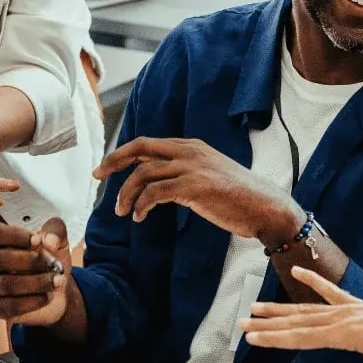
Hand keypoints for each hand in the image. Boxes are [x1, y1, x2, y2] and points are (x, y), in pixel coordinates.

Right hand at [0, 218, 72, 325]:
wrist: (56, 289)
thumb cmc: (51, 259)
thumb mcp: (58, 240)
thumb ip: (56, 230)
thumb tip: (50, 240)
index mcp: (0, 241)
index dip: (15, 236)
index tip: (38, 240)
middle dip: (29, 261)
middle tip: (51, 264)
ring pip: (6, 284)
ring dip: (36, 282)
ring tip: (57, 281)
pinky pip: (10, 306)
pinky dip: (32, 301)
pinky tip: (47, 296)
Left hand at [94, 137, 305, 242]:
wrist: (266, 207)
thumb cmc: (238, 198)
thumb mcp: (209, 175)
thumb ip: (184, 173)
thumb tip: (158, 184)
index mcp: (191, 146)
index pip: (147, 144)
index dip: (122, 154)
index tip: (104, 168)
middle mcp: (189, 151)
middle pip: (140, 148)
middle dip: (114, 161)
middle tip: (97, 177)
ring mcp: (192, 167)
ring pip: (143, 174)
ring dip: (126, 194)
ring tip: (123, 212)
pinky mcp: (194, 186)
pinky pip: (154, 192)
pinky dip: (141, 205)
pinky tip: (140, 217)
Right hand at [240, 267, 362, 362]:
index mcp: (344, 334)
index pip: (301, 337)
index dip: (275, 339)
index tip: (252, 338)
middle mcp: (340, 317)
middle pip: (296, 321)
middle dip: (268, 323)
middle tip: (242, 323)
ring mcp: (346, 308)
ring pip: (306, 307)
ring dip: (281, 308)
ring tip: (257, 305)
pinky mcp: (355, 304)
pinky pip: (328, 291)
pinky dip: (312, 280)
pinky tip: (296, 271)